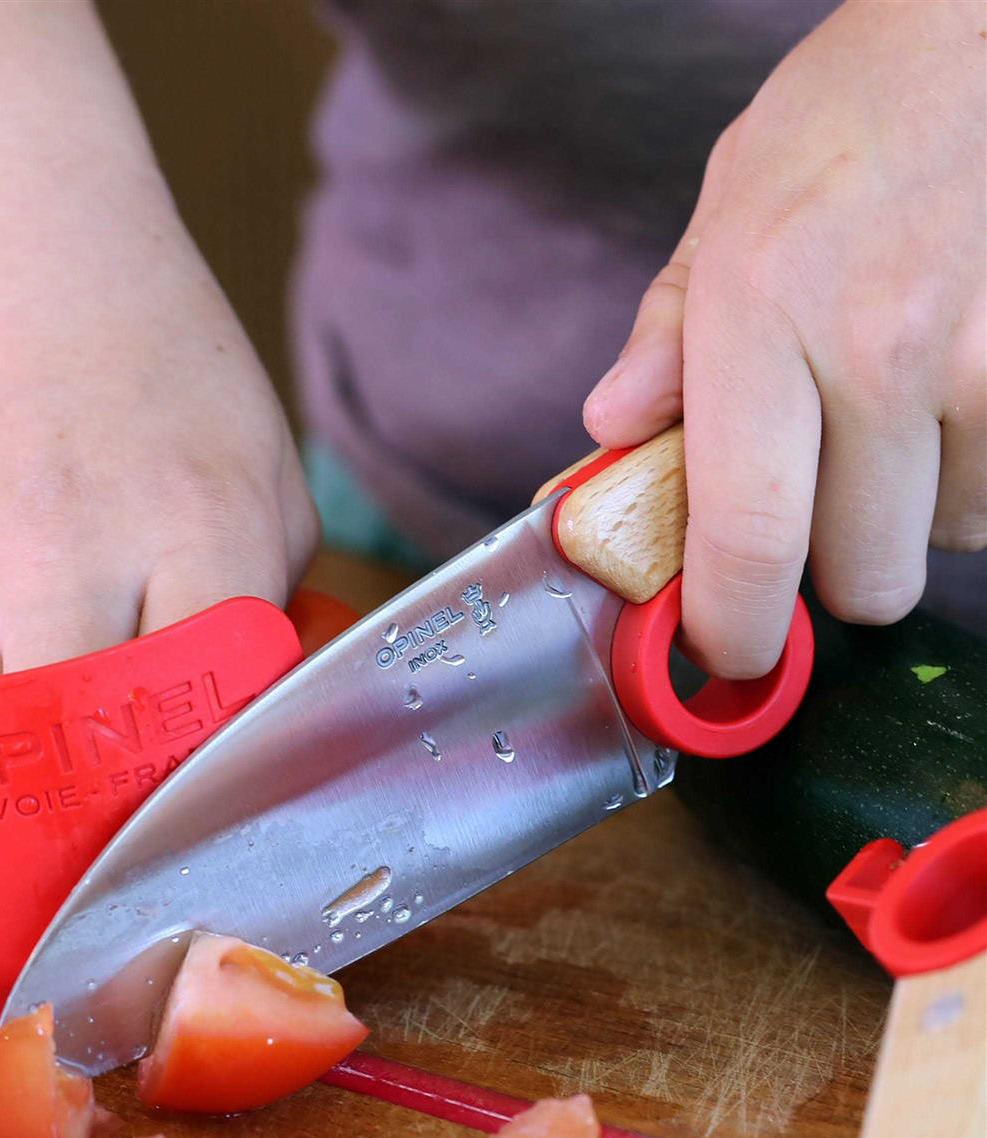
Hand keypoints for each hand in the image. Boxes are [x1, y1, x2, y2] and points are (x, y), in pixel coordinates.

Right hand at [0, 2, 315, 899]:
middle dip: (116, 882)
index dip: (221, 828)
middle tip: (135, 947)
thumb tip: (249, 732)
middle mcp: (67, 565)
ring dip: (8, 887)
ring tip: (39, 942)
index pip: (219, 735)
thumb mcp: (258, 453)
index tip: (225, 887)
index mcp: (199, 527)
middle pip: (94, 790)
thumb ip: (266, 599)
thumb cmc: (141, 341)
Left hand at [583, 0, 984, 676]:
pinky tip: (949, 413)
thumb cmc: (847, 124)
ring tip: (890, 429)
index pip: (748, 536)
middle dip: (832, 574)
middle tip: (814, 514)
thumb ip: (666, 341)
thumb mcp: (723, 217)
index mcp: (762, 319)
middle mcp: (879, 352)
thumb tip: (611, 438)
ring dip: (913, 520)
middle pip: (865, 576)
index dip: (735, 627)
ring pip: (949, 543)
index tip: (726, 654)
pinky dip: (973, 482)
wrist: (985, 35)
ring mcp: (984, 362)